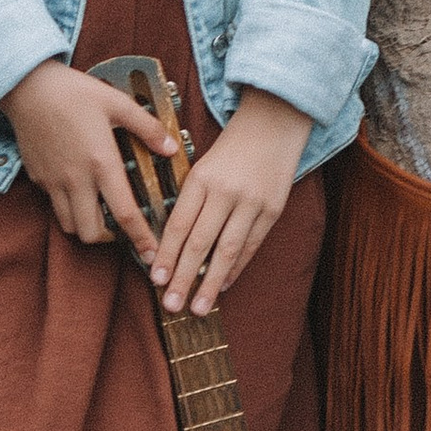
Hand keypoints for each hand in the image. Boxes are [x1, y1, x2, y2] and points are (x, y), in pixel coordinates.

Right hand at [1, 59, 175, 260]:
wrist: (29, 87)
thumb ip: (147, 128)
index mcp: (101, 162)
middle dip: (109, 238)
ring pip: (70, 225)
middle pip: (91, 233)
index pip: (124, 213)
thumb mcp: (117, 103)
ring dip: (87, 225)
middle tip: (122, 225)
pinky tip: (80, 190)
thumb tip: (171, 148)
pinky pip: (55, 206)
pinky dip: (69, 208)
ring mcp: (54, 181)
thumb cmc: (75, 92)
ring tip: (101, 211)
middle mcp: (76, 179)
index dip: (140, 238)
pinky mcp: (39, 178)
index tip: (152, 254)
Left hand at [147, 90, 311, 317]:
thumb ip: (189, 200)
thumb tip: (171, 245)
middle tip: (171, 304)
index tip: (156, 279)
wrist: (274, 123)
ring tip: (198, 307)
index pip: (179, 224)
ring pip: (227, 250)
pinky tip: (223, 286)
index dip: (167, 254)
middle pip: (200, 242)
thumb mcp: (202, 166)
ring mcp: (252, 202)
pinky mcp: (273, 209)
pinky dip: (236, 268)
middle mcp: (226, 191)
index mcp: (202, 178)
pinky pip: (251, 245)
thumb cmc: (231, 148)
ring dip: (210, 283)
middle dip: (184, 277)